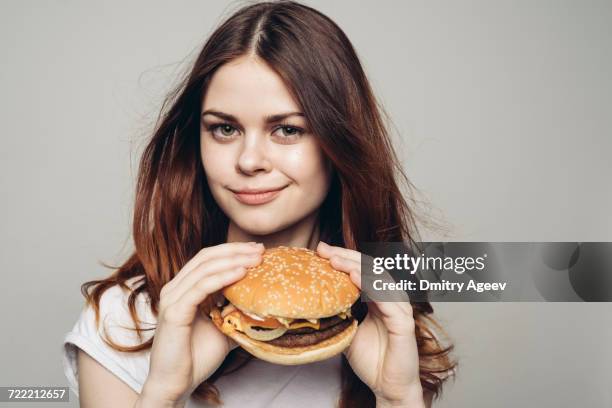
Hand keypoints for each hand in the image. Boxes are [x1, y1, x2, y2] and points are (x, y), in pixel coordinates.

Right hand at [141, 242, 264, 404]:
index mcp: (183, 289)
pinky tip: (241, 273)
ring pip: (204, 268)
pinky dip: (222, 277)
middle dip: (236, 251)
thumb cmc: (196, 357)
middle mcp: (175, 289)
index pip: (208, 258)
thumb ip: (236, 312)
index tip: (258, 250)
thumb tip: (263, 305)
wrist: (177, 384)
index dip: (232, 250)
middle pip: (207, 257)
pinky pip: (201, 287)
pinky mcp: (174, 312)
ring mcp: (172, 299)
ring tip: (256, 259)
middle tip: (261, 250)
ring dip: (233, 260)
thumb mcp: (223, 328)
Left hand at [316, 241, 424, 406]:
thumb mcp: (347, 331)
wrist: (387, 387)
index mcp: (378, 298)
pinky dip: (373, 286)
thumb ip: (338, 313)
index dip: (343, 258)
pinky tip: (357, 278)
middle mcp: (391, 299)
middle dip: (346, 256)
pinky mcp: (404, 323)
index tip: (320, 251)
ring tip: (336, 261)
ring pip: (380, 279)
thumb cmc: (370, 360)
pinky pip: (388, 300)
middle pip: (370, 268)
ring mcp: (399, 309)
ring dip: (357, 267)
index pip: (361, 270)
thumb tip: (311, 301)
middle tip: (323, 250)